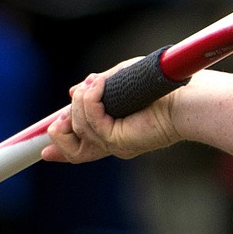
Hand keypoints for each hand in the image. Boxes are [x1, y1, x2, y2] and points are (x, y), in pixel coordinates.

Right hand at [42, 61, 181, 162]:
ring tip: (96, 83)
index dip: (62, 148)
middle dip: (62, 127)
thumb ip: (97, 89)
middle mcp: (115, 143)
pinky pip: (89, 121)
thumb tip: (71, 93)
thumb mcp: (121, 83)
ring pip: (77, 129)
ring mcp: (115, 144)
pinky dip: (89, 99)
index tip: (44, 150)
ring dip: (81, 101)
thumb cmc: (163, 88)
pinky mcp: (117, 140)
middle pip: (73, 150)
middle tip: (71, 101)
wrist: (189, 99)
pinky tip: (99, 85)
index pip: (83, 148)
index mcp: (118, 133)